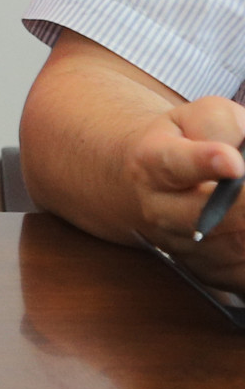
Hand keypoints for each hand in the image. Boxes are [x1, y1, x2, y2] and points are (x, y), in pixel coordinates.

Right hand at [126, 95, 244, 285]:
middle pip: (209, 216)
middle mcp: (159, 209)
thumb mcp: (197, 117)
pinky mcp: (207, 272)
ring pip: (233, 246)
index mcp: (152, 162)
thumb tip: (239, 159)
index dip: (204, 163)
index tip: (232, 161)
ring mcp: (181, 246)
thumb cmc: (185, 143)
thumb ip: (221, 125)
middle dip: (244, 204)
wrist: (152, 182)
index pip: (174, 164)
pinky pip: (242, 272)